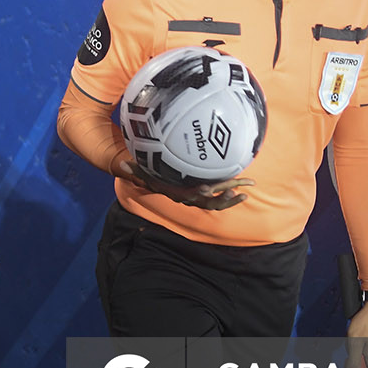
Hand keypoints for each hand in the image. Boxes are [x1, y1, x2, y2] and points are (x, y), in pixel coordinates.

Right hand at [115, 158, 252, 209]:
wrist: (160, 186)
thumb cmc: (155, 177)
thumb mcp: (145, 173)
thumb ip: (135, 169)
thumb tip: (122, 163)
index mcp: (179, 193)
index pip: (190, 194)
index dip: (199, 193)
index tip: (208, 188)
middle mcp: (191, 199)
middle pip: (209, 201)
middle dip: (225, 196)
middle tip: (239, 190)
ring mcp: (200, 199)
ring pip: (217, 204)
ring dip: (231, 200)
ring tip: (244, 193)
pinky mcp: (207, 196)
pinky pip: (220, 201)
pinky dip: (231, 198)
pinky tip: (243, 191)